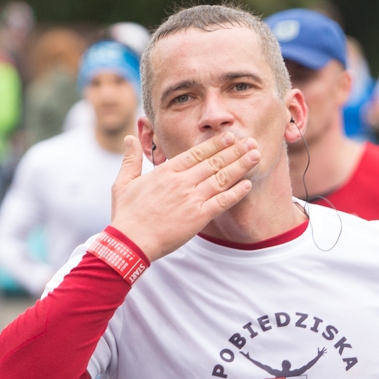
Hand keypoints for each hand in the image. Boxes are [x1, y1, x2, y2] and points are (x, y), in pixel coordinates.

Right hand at [111, 132, 259, 260]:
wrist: (131, 241)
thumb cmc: (126, 214)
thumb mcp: (123, 182)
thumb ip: (130, 159)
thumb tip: (129, 138)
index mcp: (166, 172)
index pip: (196, 153)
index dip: (215, 144)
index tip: (230, 137)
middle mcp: (182, 182)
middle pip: (214, 162)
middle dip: (235, 151)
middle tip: (251, 141)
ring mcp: (191, 199)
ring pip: (221, 178)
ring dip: (240, 166)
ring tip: (255, 156)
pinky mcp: (198, 217)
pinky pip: (222, 202)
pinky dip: (236, 193)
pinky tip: (248, 184)